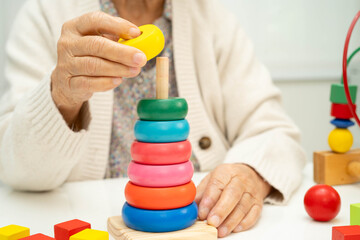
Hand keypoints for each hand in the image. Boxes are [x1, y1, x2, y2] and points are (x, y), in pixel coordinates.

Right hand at [51, 11, 146, 125]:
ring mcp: (66, 64)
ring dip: (117, 68)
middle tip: (141, 58)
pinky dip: (106, 82)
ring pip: (93, 65)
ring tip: (135, 71)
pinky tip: (118, 80)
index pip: (95, 20)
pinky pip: (89, 83)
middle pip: (96, 45)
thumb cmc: (90, 57)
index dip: (117, 25)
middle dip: (122, 52)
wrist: (68, 82)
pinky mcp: (68, 83)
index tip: (136, 33)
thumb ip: (117, 38)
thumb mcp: (100, 42)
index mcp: (75, 27)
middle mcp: (67, 43)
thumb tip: (141, 39)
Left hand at [195, 163, 270, 237]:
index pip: (217, 184)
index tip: (202, 213)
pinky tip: (235, 229)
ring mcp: (251, 192)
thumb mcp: (212, 179)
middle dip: (221, 211)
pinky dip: (244, 223)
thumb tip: (192, 206)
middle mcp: (240, 180)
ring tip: (220, 231)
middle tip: (212, 223)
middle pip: (232, 195)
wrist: (251, 175)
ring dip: (231, 221)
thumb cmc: (227, 179)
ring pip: (243, 206)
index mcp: (226, 172)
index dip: (209, 200)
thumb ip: (202, 192)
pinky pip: (254, 214)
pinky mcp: (259, 203)